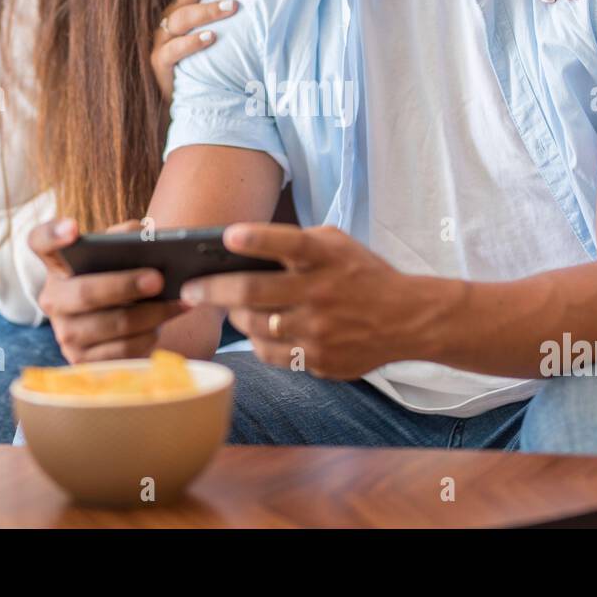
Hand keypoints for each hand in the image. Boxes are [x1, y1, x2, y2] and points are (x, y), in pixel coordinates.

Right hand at [27, 217, 186, 363]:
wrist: (128, 323)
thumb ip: (128, 239)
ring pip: (111, 324)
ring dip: (151, 313)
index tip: (73, 228)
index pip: (40, 242)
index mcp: (58, 263)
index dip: (53, 234)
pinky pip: (123, 351)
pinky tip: (171, 320)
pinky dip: (151, 335)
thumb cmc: (124, 277)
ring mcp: (65, 333)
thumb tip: (147, 235)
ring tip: (180, 300)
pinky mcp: (84, 361)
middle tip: (158, 279)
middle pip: (84, 292)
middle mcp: (54, 298)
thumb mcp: (121, 255)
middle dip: (125, 285)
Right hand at [151, 0, 248, 100]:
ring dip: (207, 10)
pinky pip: (171, 50)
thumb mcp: (224, 35)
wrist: (192, 100)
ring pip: (180, 17)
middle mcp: (172, 17)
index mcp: (185, 5)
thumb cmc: (213, 62)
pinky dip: (190, 43)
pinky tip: (210, 38)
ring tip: (232, 6)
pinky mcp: (160, 63)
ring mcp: (163, 39)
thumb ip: (234, 15)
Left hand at [179, 224, 423, 379]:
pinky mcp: (320, 360)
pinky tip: (257, 329)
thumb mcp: (338, 245)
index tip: (228, 236)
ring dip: (235, 316)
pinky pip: (272, 353)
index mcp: (326, 257)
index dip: (257, 239)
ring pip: (256, 326)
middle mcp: (321, 293)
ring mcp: (320, 330)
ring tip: (228, 308)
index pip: (288, 243)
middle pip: (254, 292)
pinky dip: (258, 340)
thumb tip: (243, 248)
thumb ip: (298, 242)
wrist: (408, 319)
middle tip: (189, 289)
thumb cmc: (363, 274)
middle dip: (212, 290)